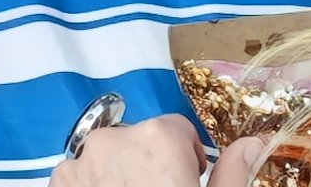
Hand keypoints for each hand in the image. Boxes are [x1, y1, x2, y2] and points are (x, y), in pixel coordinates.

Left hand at [52, 114, 267, 185]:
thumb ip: (233, 172)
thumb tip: (251, 146)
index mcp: (158, 140)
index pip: (177, 129)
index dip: (187, 157)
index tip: (188, 181)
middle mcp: (114, 140)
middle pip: (139, 140)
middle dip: (150, 164)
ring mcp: (80, 162)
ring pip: (107, 156)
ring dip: (120, 174)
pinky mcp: (59, 182)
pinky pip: (81, 174)